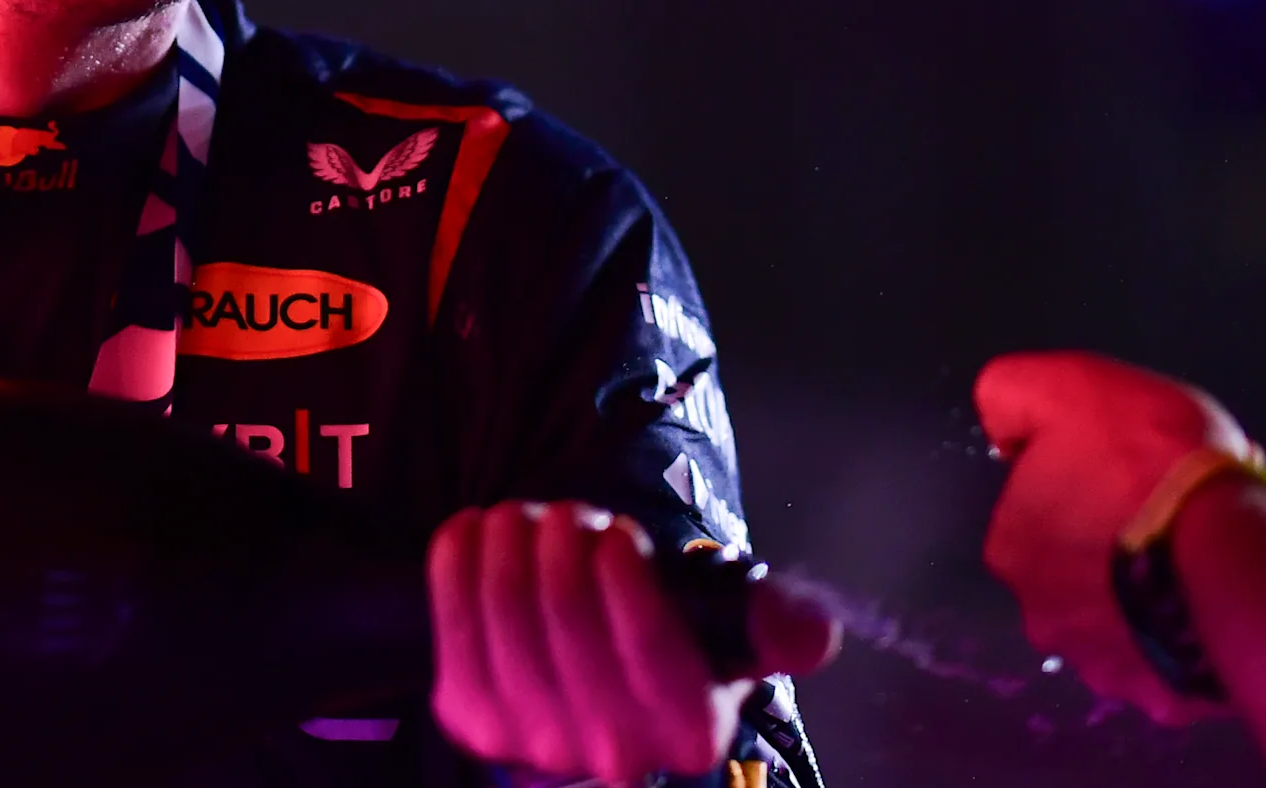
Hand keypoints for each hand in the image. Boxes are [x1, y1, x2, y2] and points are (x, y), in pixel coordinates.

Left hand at [427, 500, 837, 781]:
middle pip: (566, 611)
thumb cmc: (669, 647)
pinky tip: (478, 532)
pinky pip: (450, 618)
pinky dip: (458, 558)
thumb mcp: (731, 632)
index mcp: (689, 731)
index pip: (647, 642)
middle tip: (568, 515)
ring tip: (527, 518)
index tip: (617, 532)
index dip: (622, 570)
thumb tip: (814, 631)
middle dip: (562, 538)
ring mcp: (532, 740)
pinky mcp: (469, 716)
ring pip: (506, 607)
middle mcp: (612, 750)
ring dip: (511, 539)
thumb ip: (774, 622)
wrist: (591, 695)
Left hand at [974, 350, 1252, 722]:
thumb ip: (1014, 396)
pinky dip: (1218, 607)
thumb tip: (1005, 427)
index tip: (1147, 455)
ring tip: (1246, 524)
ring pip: (1150, 600)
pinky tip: (1255, 571)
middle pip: (1101, 557)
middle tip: (1202, 490)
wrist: (1234, 555)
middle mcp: (1047, 617)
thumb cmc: (1147, 464)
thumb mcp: (1065, 387)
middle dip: (1148, 521)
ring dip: (1188, 562)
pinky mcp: (1169, 696)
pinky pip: (1193, 643)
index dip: (1103, 472)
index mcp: (1014, 547)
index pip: (1051, 500)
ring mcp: (1108, 665)